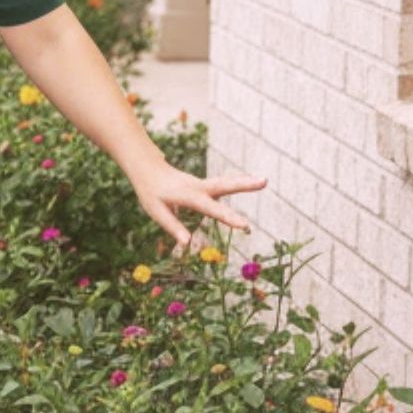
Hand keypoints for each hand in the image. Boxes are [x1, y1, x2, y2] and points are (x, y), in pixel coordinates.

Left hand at [129, 161, 268, 249]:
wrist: (148, 169)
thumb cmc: (152, 193)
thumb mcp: (156, 211)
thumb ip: (173, 226)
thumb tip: (187, 243)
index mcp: (187, 195)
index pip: (210, 208)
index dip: (227, 217)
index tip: (245, 225)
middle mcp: (198, 187)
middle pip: (224, 185)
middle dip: (243, 184)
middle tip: (263, 182)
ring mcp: (203, 184)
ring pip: (225, 182)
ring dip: (244, 182)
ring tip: (263, 181)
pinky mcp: (205, 185)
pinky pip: (222, 184)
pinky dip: (237, 182)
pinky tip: (251, 182)